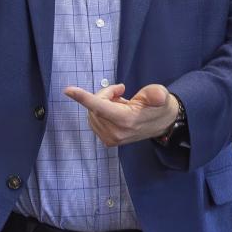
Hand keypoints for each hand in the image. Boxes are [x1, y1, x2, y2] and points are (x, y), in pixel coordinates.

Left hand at [63, 82, 178, 147]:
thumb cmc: (159, 106)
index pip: (100, 107)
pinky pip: (94, 120)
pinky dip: (101, 111)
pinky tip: (116, 111)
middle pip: (96, 105)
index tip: (68, 90)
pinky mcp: (108, 141)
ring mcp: (111, 138)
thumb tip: (158, 96)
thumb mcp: (161, 95)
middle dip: (105, 94)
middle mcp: (116, 132)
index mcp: (127, 120)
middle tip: (121, 91)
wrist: (163, 124)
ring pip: (93, 112)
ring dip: (103, 102)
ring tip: (121, 103)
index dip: (83, 98)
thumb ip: (157, 95)